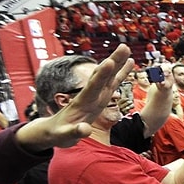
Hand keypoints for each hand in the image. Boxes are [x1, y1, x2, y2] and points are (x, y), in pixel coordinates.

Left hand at [16, 44, 133, 151]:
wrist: (54, 131)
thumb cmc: (58, 134)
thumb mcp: (65, 136)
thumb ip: (75, 132)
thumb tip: (85, 130)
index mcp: (82, 102)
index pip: (93, 86)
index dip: (102, 75)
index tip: (110, 62)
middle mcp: (90, 95)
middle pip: (103, 75)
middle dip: (113, 61)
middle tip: (124, 47)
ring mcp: (96, 96)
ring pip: (109, 76)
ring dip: (118, 63)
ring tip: (127, 49)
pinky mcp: (100, 99)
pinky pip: (113, 84)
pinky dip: (120, 74)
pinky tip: (129, 64)